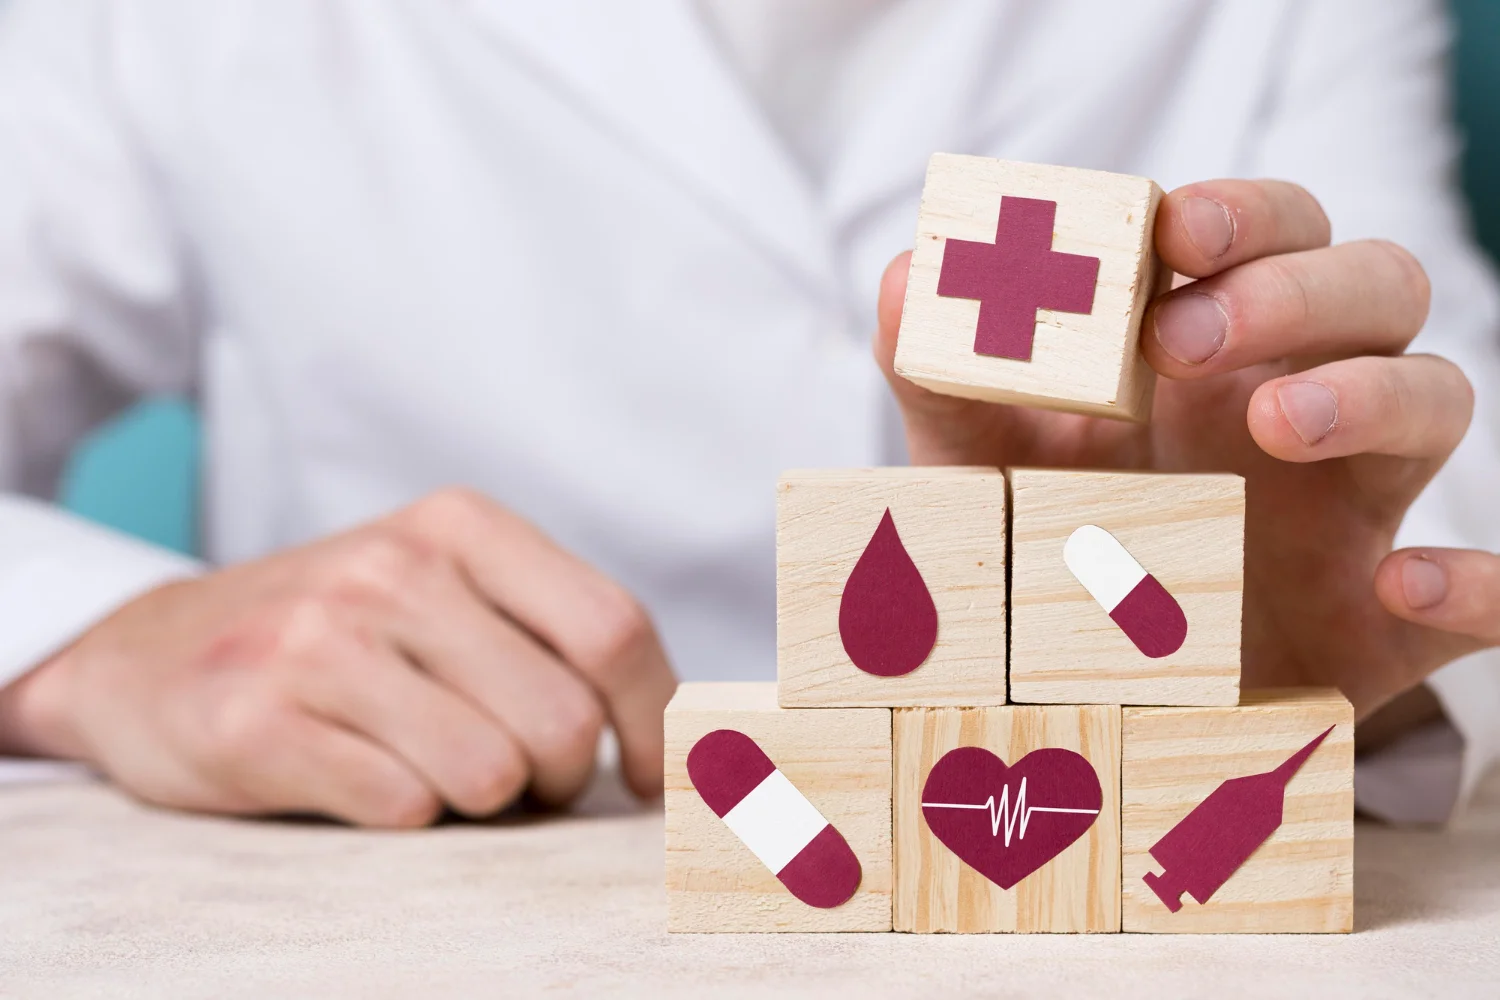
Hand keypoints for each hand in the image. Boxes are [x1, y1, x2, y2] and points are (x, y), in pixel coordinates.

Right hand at [0, 489, 676, 825]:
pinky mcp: (257, 719)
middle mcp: (393, 567)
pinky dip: (401, 815)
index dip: (654, 721)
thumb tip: (685, 741)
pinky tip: (355, 775)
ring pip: (489, 774)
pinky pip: (403, 808)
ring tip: (426, 767)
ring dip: (478, 800)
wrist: (147, 655)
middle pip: (562, 720)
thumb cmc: (338, 636)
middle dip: (555, 778)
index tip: (647, 777)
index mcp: (460, 526)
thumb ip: (549, 635)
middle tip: (510, 778)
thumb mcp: (443, 592)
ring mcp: (319, 639)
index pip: (613, 629)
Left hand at [876, 179, 1499, 717]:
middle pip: (1373, 289)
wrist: (1077, 699)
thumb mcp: (977, 465)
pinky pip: (1490, 591)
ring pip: (1438, 400)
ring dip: (1372, 395)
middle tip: (1183, 338)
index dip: (1240, 214)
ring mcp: (1354, 510)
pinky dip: (1478, 580)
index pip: (1269, 232)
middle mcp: (1300, 404)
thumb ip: (943, 378)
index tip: (1173, 230)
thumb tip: (910, 277)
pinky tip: (1405, 585)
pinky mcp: (1383, 628)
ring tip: (1277, 424)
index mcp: (1210, 348)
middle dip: (1294, 289)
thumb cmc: (1037, 550)